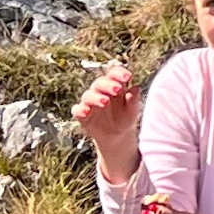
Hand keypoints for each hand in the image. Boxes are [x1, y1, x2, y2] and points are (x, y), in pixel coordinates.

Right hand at [74, 61, 141, 178]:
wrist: (117, 140)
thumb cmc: (126, 121)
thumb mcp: (132, 113)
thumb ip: (133, 101)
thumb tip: (136, 87)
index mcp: (115, 87)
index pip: (114, 74)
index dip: (119, 72)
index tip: (127, 76)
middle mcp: (101, 92)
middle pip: (100, 82)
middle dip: (108, 84)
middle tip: (117, 88)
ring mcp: (91, 103)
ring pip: (88, 94)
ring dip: (95, 96)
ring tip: (104, 102)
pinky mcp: (83, 116)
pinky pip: (77, 110)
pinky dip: (80, 109)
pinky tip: (85, 111)